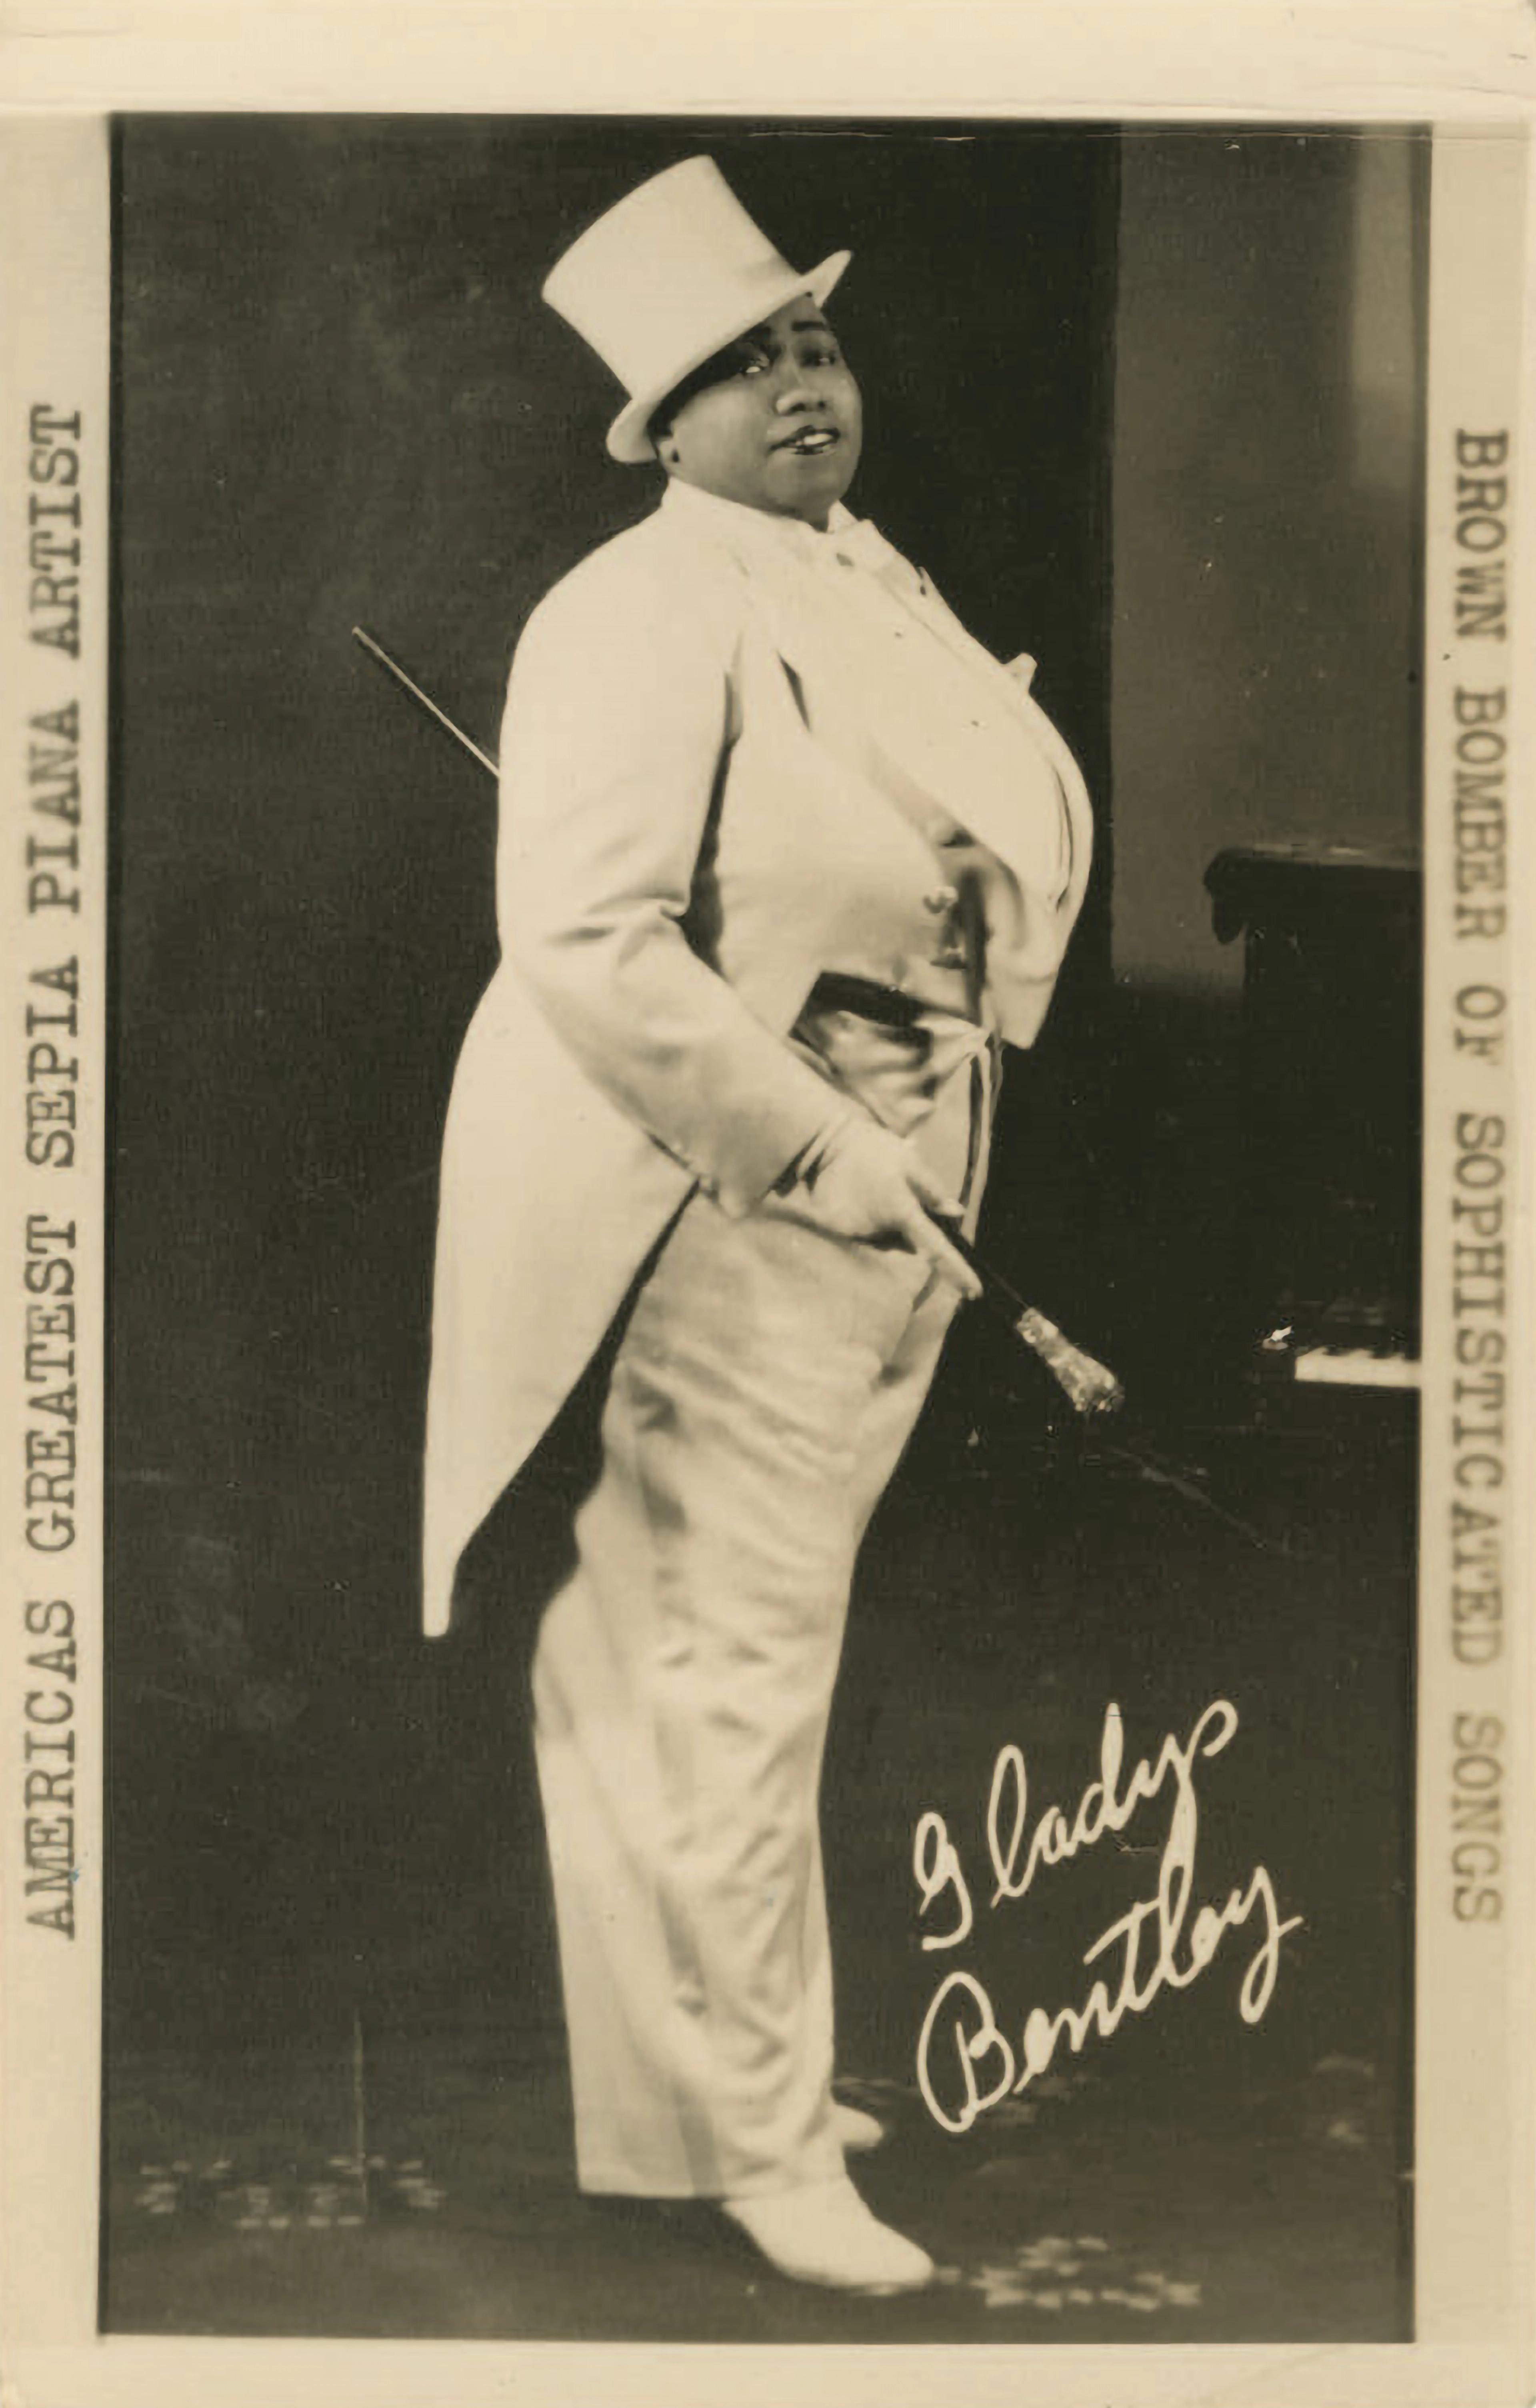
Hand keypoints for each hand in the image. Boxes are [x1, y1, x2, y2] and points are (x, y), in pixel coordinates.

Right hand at [796, 1115, 981, 1298]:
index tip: (975, 1292)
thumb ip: (932, 1190)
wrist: (826, 1143)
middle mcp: (879, 1229)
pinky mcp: (837, 1233)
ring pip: (883, 1242)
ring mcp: (856, 1233)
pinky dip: (867, 1224)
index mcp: (903, 1211)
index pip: (936, 1249)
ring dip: (887, 1227)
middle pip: (905, 1245)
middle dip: (909, 1232)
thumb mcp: (910, 1161)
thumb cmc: (874, 1150)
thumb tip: (957, 1212)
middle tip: (898, 1198)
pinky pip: (863, 1238)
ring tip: (876, 1194)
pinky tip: (860, 1200)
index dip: (957, 1272)